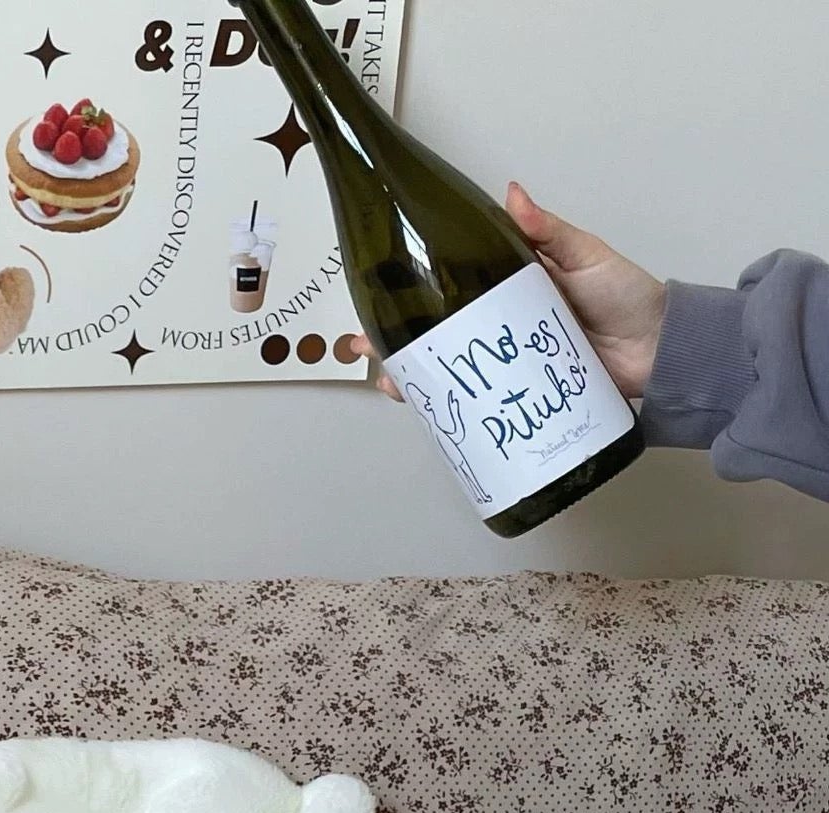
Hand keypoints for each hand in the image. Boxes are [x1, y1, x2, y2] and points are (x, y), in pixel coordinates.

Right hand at [352, 182, 668, 400]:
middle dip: (394, 340)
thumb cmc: (628, 297)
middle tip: (363, 345)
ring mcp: (505, 364)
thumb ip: (547, 230)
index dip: (412, 290)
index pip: (450, 285)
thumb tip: (510, 194)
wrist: (661, 353)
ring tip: (387, 380)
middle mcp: (500, 326)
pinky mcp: (518, 395)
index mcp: (510, 287)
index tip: (378, 292)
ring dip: (411, 377)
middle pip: (436, 333)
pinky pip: (475, 401)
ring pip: (446, 370)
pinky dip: (447, 406)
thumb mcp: (586, 255)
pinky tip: (424, 406)